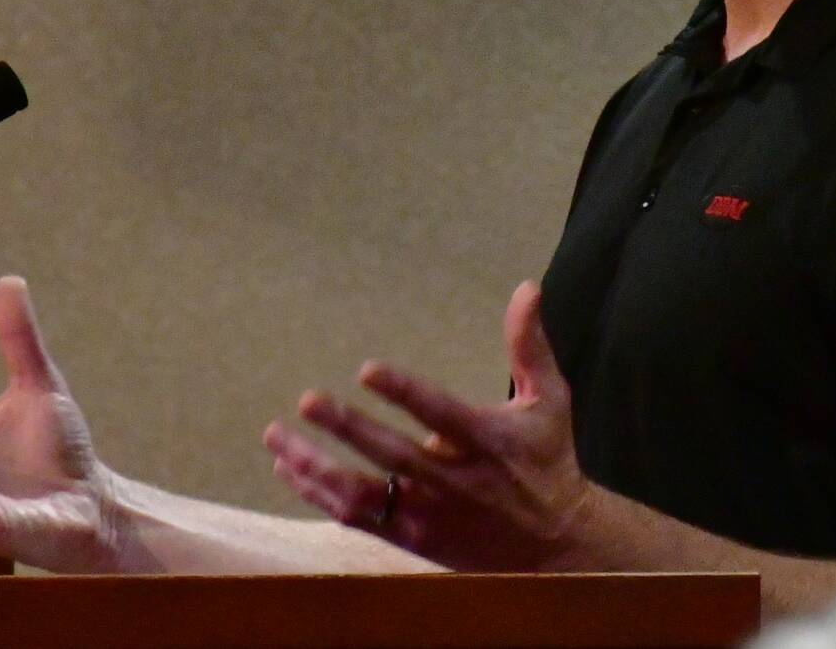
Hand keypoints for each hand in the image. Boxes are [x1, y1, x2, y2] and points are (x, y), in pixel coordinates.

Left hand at [261, 281, 599, 570]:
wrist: (559, 548)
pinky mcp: (412, 539)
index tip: (367, 370)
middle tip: (308, 400)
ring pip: (363, 493)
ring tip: (277, 437)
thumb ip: (530, 346)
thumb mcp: (550, 401)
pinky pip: (358, 517)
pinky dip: (319, 493)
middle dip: (347, 428)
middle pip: (392, 455)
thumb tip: (526, 288)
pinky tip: (289, 467)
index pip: (440, 414)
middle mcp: (454, 482)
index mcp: (486, 441)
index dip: (404, 393)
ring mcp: (430, 515)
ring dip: (316, 466)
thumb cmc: (548, 461)